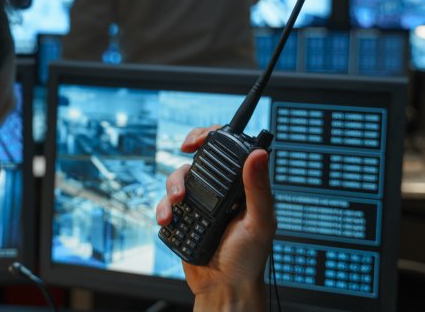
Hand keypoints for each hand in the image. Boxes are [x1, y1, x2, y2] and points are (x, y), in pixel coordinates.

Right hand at [155, 126, 276, 310]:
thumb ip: (258, 188)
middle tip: (181, 177)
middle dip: (184, 166)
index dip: (209, 137)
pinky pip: (166, 204)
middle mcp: (218, 192)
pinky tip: (169, 220)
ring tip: (177, 204)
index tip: (196, 141)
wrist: (224, 287)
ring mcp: (199, 205)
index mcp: (240, 187)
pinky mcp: (183, 219)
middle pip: (194, 162)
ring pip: (177, 181)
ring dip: (171, 188)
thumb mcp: (260, 221)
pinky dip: (164, 208)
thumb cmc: (250, 259)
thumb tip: (260, 155)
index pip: (225, 151)